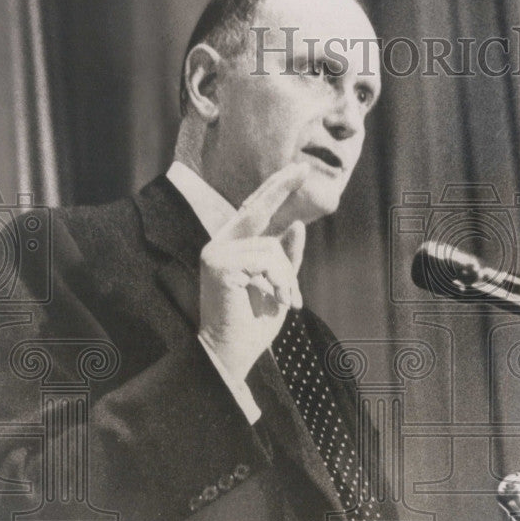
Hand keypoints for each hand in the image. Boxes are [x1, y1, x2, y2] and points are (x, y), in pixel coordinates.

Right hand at [199, 162, 308, 381]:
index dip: (275, 189)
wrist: (232, 353)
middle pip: (256, 210)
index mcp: (230, 248)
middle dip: (280, 187)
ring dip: (287, 277)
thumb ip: (285, 258)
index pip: (254, 211)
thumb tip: (296, 225)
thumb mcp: (278, 285)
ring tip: (286, 301)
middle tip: (304, 168)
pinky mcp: (218, 264)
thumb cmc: (253, 324)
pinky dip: (278, 282)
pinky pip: (264, 261)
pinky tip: (274, 301)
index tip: (298, 169)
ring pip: (270, 247)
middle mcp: (218, 245)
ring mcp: (215, 253)